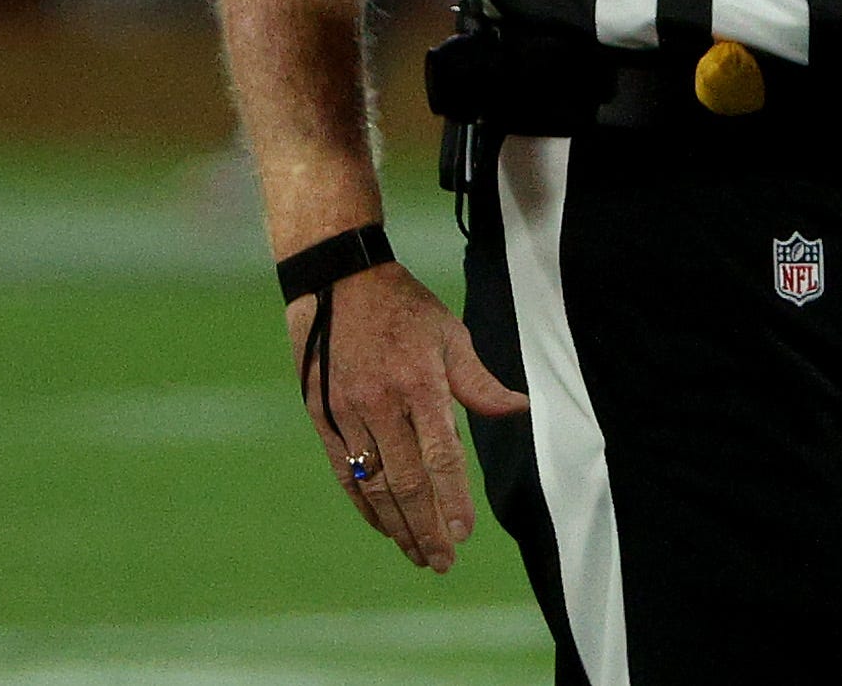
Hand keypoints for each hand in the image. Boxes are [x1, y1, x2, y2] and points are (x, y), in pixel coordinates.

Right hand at [288, 262, 527, 572]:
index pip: (441, 455)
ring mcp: (347, 412)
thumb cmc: (402, 306)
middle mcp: (381, 403)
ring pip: (374, 484)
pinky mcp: (322, 416)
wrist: (335, 279)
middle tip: (443, 562)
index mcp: (419, 383)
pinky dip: (364, 504)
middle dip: (426, 528)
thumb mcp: (449, 333)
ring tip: (416, 554)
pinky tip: (383, 525)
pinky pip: (345, 472)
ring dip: (397, 526)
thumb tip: (519, 409)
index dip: (453, 498)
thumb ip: (479, 381)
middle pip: (406, 482)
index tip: (464, 533)